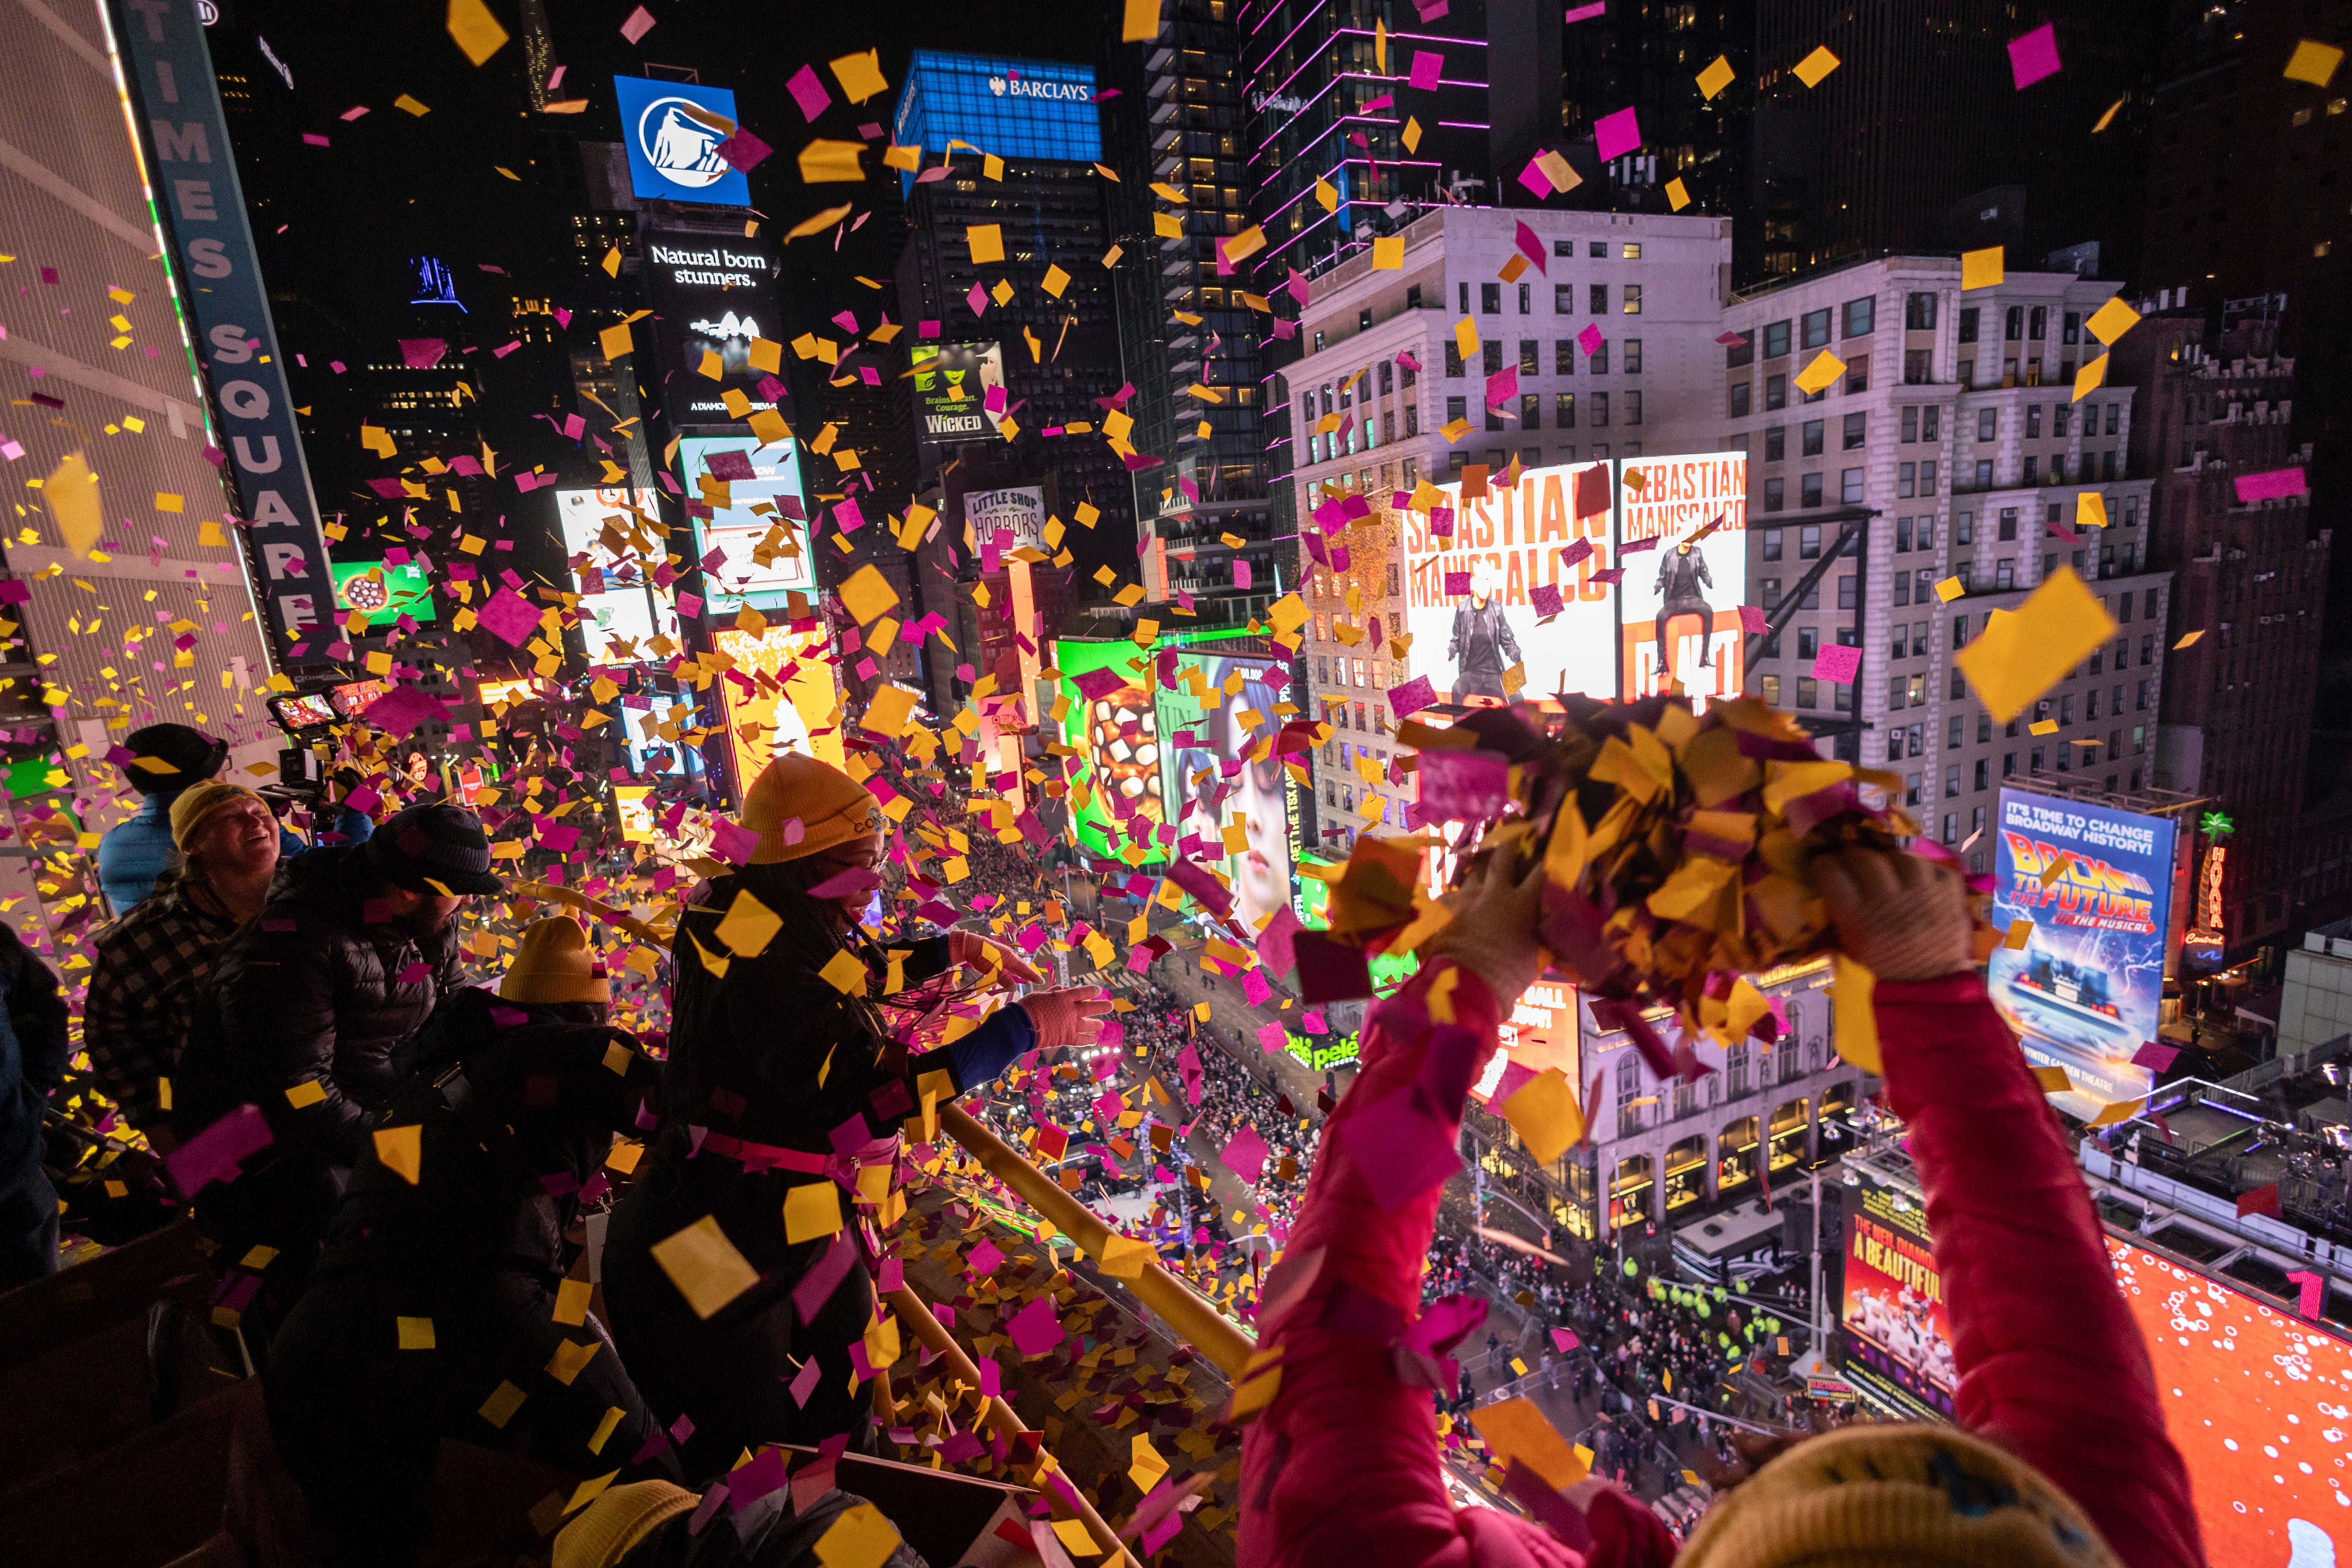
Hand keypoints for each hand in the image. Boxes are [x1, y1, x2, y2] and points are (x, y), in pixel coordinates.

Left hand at [949, 928, 1042, 985]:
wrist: (971, 945)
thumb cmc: (983, 958)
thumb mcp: (993, 971)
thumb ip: (1004, 980)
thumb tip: (1014, 989)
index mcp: (1011, 959)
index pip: (1025, 970)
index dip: (1033, 976)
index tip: (1041, 982)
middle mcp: (1010, 955)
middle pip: (1022, 966)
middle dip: (1028, 974)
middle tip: (1035, 980)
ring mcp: (1003, 952)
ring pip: (1015, 963)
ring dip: (1020, 971)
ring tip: (1025, 977)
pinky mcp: (997, 952)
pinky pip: (1009, 961)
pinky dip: (1013, 967)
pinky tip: (1011, 969)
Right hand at [1017, 986, 1114, 1050]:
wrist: (1023, 1025)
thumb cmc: (1027, 1007)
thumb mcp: (1039, 995)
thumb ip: (1052, 992)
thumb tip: (1060, 988)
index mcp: (1064, 997)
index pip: (1082, 993)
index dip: (1092, 991)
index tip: (1099, 991)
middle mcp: (1070, 1010)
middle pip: (1090, 1008)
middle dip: (1102, 1006)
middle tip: (1110, 1006)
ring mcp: (1070, 1024)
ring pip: (1089, 1024)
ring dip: (1097, 1024)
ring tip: (1102, 1025)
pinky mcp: (1067, 1037)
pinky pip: (1081, 1039)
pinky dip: (1088, 1040)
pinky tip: (1094, 1040)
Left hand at [1425, 848, 1546, 1006]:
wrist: (1464, 982)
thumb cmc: (1507, 975)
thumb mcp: (1533, 956)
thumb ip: (1538, 937)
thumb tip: (1543, 932)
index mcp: (1522, 904)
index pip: (1540, 874)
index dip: (1544, 863)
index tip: (1548, 853)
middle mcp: (1494, 893)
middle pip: (1502, 858)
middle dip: (1507, 841)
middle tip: (1509, 825)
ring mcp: (1467, 898)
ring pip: (1474, 872)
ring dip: (1480, 866)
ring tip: (1482, 858)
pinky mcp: (1444, 909)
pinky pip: (1450, 895)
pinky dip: (1454, 896)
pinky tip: (1450, 897)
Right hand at [1812, 849, 1972, 982]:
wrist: (1931, 991)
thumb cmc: (1884, 973)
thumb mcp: (1849, 949)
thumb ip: (1837, 918)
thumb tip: (1827, 889)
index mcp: (1858, 918)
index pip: (1831, 872)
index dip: (1822, 865)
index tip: (1822, 867)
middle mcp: (1889, 899)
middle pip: (1863, 857)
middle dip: (1851, 857)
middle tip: (1851, 864)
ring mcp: (1923, 894)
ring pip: (1900, 856)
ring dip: (1889, 861)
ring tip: (1888, 870)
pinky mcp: (1950, 894)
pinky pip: (1933, 866)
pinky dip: (1923, 870)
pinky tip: (1917, 881)